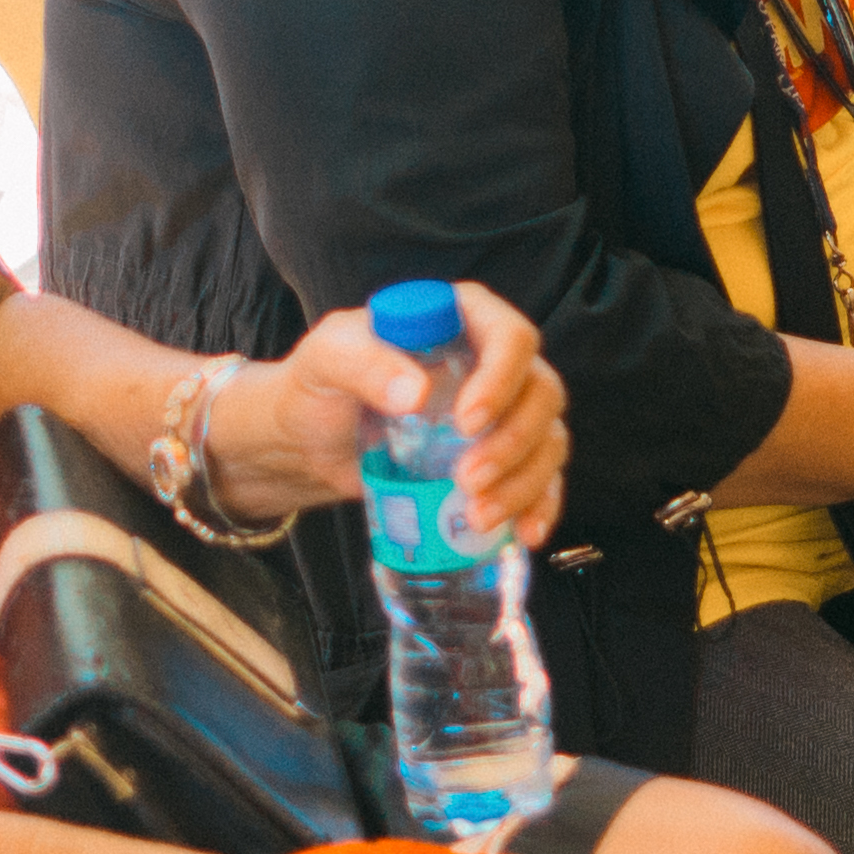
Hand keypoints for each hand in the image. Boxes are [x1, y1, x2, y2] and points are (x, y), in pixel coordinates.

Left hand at [241, 286, 565, 547]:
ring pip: (546, 440)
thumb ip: (365, 362)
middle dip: (514, 442)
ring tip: (478, 516)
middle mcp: (493, 363)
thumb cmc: (318, 385)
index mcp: (463, 319)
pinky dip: (540, 506)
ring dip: (525, 481)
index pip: (510, 337)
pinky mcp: (498, 461)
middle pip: (541, 393)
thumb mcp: (327, 358)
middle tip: (469, 480)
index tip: (467, 422)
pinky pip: (541, 480)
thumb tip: (416, 393)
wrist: (306, 443)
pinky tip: (525, 533)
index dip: (502, 378)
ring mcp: (501, 415)